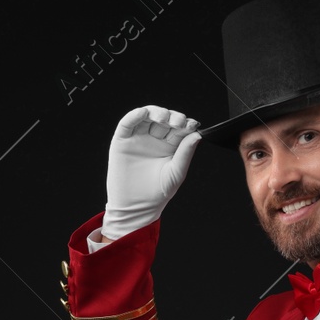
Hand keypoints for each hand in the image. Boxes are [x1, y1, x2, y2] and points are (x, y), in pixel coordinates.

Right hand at [101, 105, 201, 238]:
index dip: (185, 123)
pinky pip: (127, 124)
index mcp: (170, 146)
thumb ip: (185, 153)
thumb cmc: (157, 193)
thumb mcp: (176, 173)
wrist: (136, 207)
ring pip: (147, 117)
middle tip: (178, 122)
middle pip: (164, 119)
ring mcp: (138, 139)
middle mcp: (154, 139)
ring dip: (156, 112)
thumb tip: (197, 134)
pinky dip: (134, 115)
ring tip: (163, 118)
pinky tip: (143, 113)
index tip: (191, 125)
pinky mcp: (122, 141)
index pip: (179, 128)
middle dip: (172, 116)